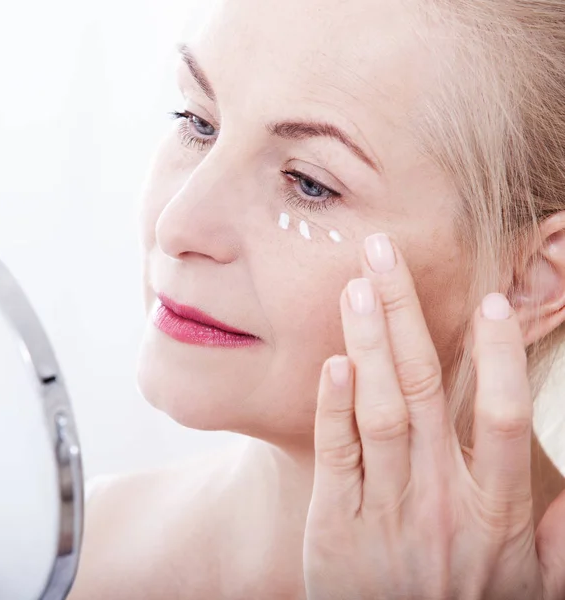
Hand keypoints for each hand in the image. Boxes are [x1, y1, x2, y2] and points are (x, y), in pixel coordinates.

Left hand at [303, 233, 564, 599]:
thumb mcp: (532, 584)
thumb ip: (562, 537)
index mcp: (493, 512)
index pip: (501, 418)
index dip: (498, 356)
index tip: (489, 299)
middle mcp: (439, 502)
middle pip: (424, 390)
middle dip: (404, 314)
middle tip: (384, 252)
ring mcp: (383, 510)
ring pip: (378, 411)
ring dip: (367, 343)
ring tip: (357, 286)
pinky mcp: (335, 522)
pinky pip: (334, 454)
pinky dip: (333, 406)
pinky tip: (334, 361)